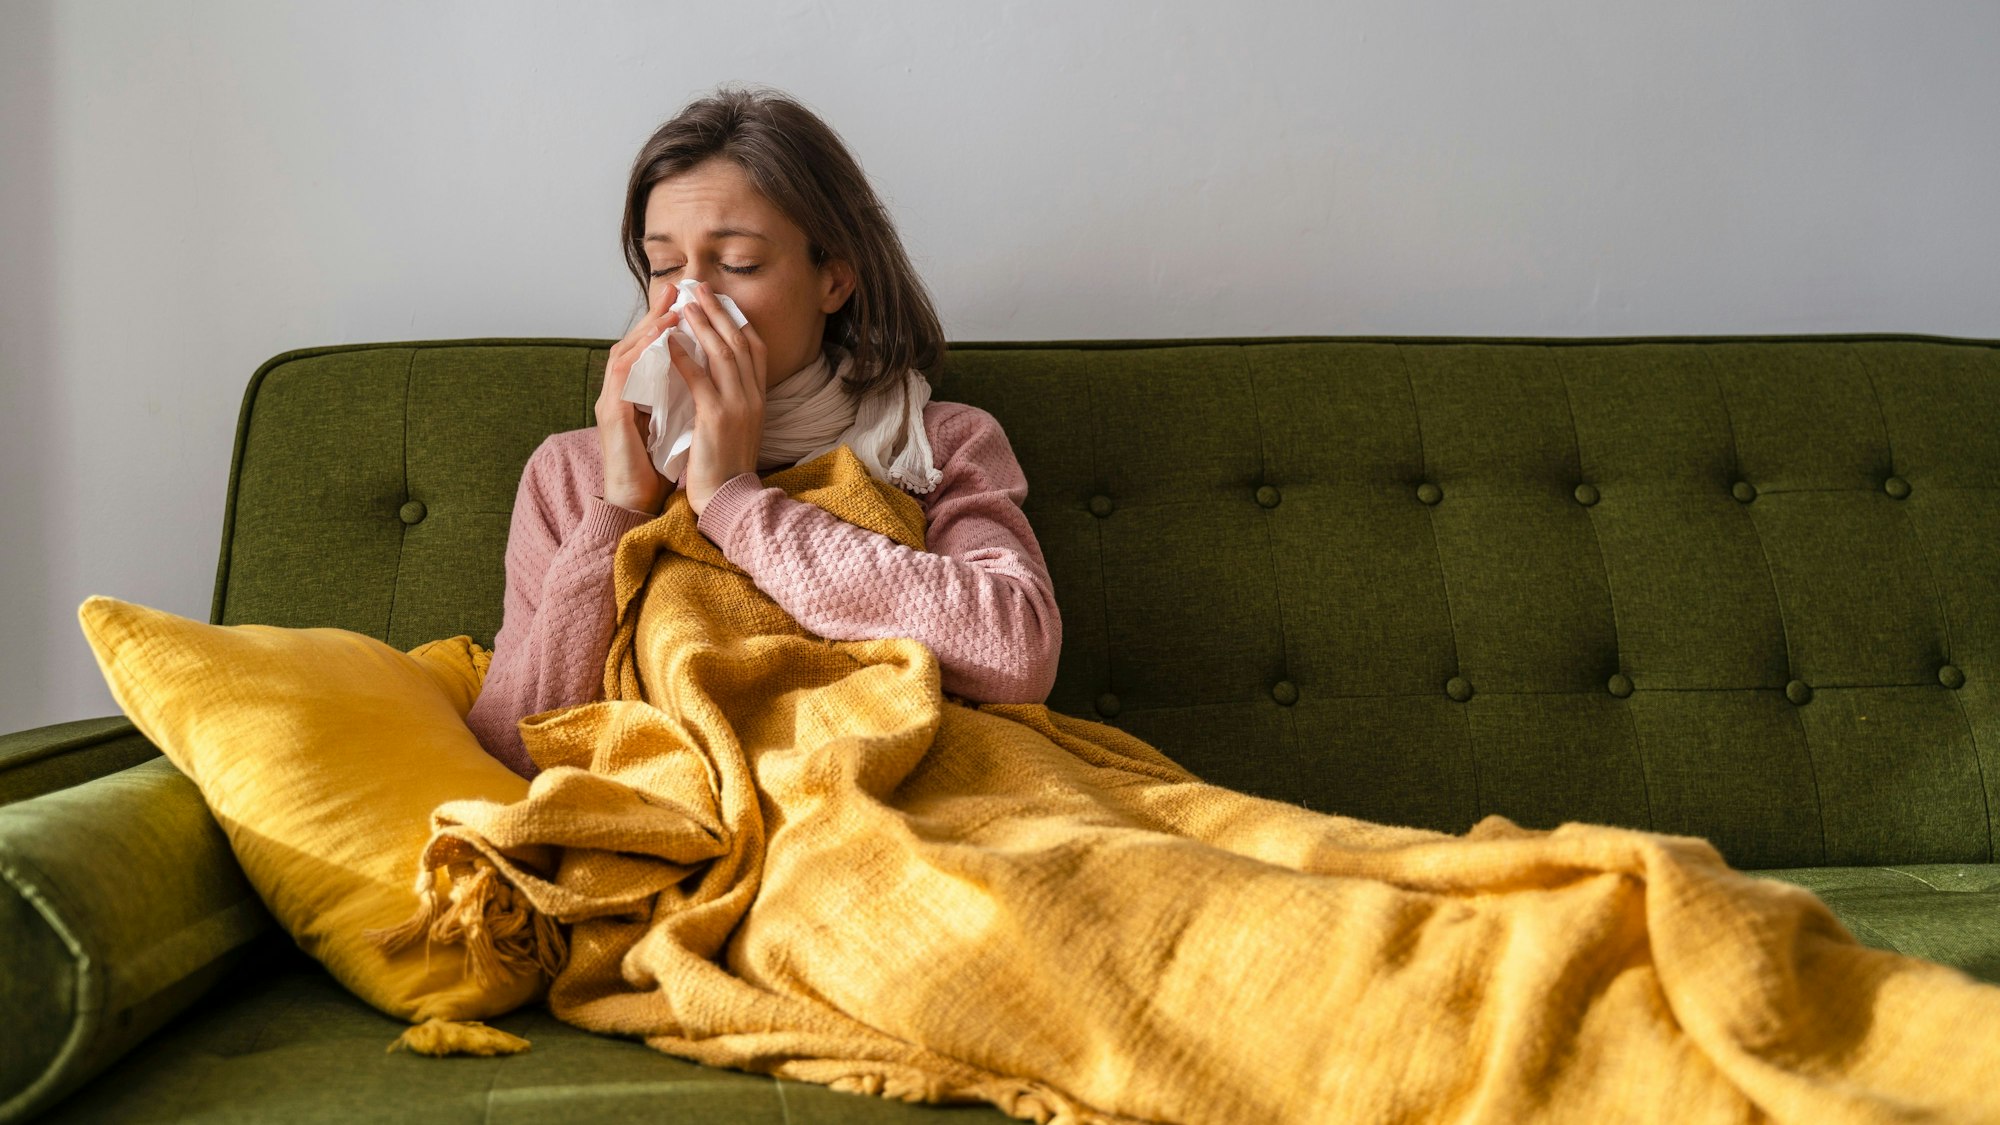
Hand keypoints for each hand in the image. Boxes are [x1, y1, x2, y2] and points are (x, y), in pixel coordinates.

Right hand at [595, 285, 681, 515]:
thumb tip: (707, 374)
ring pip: (626, 351)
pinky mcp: (612, 415)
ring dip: (647, 328)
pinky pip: (624, 376)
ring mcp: (612, 401)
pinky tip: (659, 341)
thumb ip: (683, 395)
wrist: (639, 501)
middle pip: (634, 341)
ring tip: (671, 308)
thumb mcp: (677, 422)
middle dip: (654, 314)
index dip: (665, 323)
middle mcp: (619, 391)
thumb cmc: (659, 466)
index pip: (649, 348)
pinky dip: (641, 355)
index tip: (689, 300)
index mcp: (636, 392)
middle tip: (675, 288)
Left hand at [671, 280, 768, 517]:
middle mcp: (753, 397)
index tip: (721, 301)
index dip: (738, 321)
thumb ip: (734, 400)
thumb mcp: (738, 427)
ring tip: (684, 303)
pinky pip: (699, 378)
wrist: (727, 498)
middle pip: (739, 341)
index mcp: (759, 399)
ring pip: (722, 353)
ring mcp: (738, 406)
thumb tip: (721, 378)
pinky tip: (669, 341)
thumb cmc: (725, 467)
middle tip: (699, 288)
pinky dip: (685, 356)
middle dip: (718, 311)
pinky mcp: (717, 417)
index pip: (755, 349)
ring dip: (702, 324)